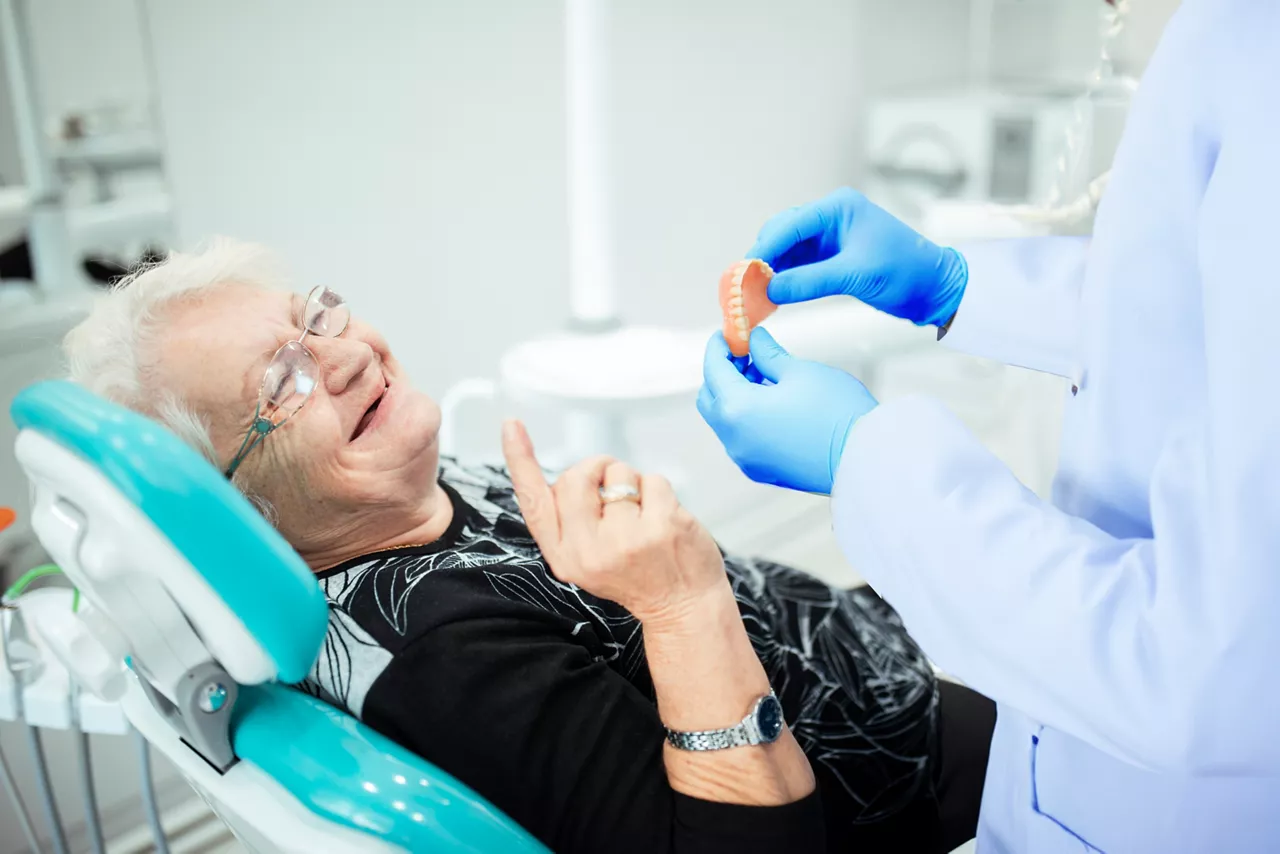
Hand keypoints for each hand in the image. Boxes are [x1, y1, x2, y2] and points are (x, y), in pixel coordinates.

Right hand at [501, 420, 727, 625]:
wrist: (684, 608)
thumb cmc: (638, 576)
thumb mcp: (588, 560)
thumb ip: (571, 523)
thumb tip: (570, 476)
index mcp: (565, 557)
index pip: (533, 502)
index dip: (520, 460)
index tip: (511, 426)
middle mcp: (589, 551)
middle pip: (576, 475)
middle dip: (596, 468)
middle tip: (614, 490)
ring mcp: (625, 540)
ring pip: (617, 473)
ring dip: (633, 483)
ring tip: (643, 516)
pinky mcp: (660, 527)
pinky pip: (652, 479)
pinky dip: (659, 491)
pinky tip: (664, 519)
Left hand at [697, 329, 876, 494]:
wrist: (866, 460)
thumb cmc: (836, 414)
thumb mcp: (800, 371)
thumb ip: (768, 354)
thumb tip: (754, 341)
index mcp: (737, 410)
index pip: (713, 370)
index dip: (718, 347)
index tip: (726, 334)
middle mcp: (734, 439)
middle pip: (711, 399)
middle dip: (722, 373)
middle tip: (746, 354)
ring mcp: (747, 459)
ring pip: (726, 420)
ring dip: (736, 395)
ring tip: (765, 375)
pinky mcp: (763, 471)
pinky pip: (742, 438)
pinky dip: (747, 417)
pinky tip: (773, 402)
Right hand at [748, 186, 968, 325]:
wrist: (935, 288)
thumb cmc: (906, 271)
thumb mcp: (855, 276)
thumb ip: (809, 281)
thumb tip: (769, 288)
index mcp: (838, 208)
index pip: (789, 225)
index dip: (763, 249)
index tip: (743, 272)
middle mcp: (831, 218)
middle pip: (782, 234)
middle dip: (762, 260)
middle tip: (744, 287)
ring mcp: (831, 238)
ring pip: (787, 251)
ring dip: (771, 272)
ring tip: (754, 296)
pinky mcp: (833, 258)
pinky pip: (799, 266)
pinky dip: (785, 281)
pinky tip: (772, 297)